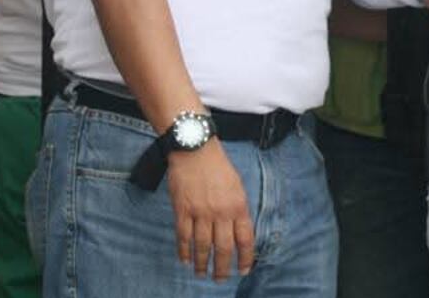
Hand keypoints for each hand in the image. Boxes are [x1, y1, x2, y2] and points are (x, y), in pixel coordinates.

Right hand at [166, 140, 254, 280]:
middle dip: (222, 267)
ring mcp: (200, 212)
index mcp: (238, 205)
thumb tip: (237, 231)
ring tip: (202, 273)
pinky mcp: (182, 210)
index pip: (245, 238)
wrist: (196, 149)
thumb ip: (237, 209)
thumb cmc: (218, 166)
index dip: (245, 257)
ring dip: (202, 263)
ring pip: (202, 246)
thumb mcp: (237, 186)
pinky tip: (185, 260)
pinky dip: (184, 251)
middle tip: (220, 279)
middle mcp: (221, 212)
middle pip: (223, 248)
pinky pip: (183, 237)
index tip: (244, 270)